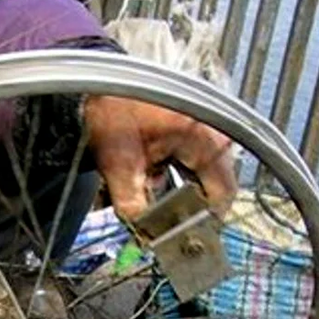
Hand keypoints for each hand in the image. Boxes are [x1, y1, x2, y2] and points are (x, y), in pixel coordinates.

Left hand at [82, 95, 236, 222]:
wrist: (95, 81)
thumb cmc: (112, 111)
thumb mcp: (119, 164)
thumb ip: (132, 204)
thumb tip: (143, 235)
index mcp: (205, 139)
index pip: (223, 192)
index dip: (207, 220)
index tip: (187, 237)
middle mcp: (209, 134)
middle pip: (211, 186)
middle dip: (187, 208)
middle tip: (167, 227)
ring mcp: (198, 130)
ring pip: (196, 176)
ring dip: (175, 193)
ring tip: (152, 202)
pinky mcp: (184, 130)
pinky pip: (184, 163)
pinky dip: (167, 177)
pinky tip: (146, 181)